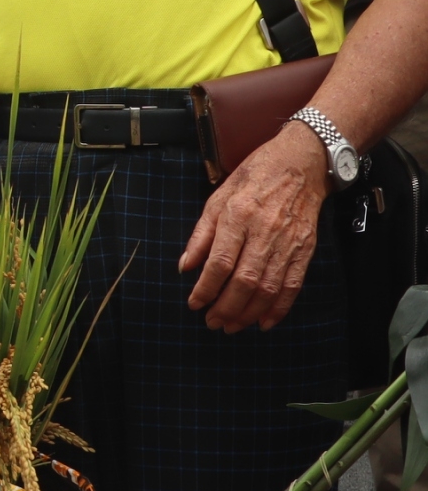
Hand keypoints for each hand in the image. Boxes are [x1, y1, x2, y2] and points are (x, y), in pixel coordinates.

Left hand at [181, 120, 324, 331]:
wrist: (300, 164)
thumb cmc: (253, 177)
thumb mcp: (217, 197)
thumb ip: (201, 235)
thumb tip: (185, 267)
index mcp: (238, 216)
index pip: (220, 262)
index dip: (206, 288)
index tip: (194, 304)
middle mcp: (264, 232)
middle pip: (245, 281)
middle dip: (226, 308)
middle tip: (212, 323)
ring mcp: (288, 243)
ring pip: (269, 288)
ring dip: (249, 313)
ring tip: (232, 326)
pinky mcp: (306, 250)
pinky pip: (293, 285)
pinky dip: (280, 308)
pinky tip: (264, 322)